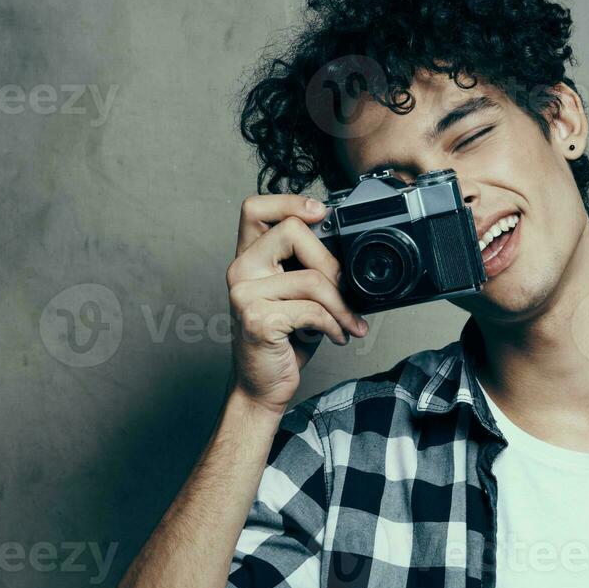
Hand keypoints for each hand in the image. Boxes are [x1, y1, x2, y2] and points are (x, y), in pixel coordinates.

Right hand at [224, 194, 368, 415]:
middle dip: (332, 263)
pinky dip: (334, 325)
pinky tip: (337, 336)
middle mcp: (240, 270)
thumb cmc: (283, 340)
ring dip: (342, 305)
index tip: (320, 213)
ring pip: (312, 278)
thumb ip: (307, 266)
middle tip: (345, 291)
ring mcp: (245, 294)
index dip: (290, 201)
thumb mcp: (296, 295)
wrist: (262, 386)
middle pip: (292, 231)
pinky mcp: (257, 319)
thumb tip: (347, 246)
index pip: (254, 208)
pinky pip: (312, 310)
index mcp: (248, 259)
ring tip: (348, 323)